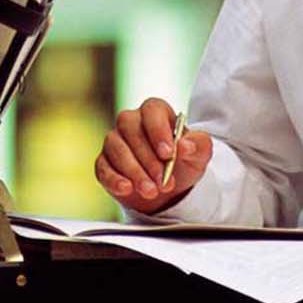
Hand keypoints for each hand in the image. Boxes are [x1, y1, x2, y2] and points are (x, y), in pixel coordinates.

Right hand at [95, 97, 212, 213]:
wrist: (169, 185)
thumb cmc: (183, 160)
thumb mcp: (199, 154)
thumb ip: (198, 145)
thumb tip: (184, 146)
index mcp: (155, 112)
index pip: (152, 111)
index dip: (158, 131)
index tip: (168, 154)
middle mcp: (131, 121)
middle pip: (131, 129)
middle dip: (148, 159)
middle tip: (163, 182)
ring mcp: (115, 141)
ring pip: (116, 149)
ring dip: (134, 172)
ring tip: (151, 191)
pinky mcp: (104, 162)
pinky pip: (103, 167)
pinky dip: (114, 179)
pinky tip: (127, 189)